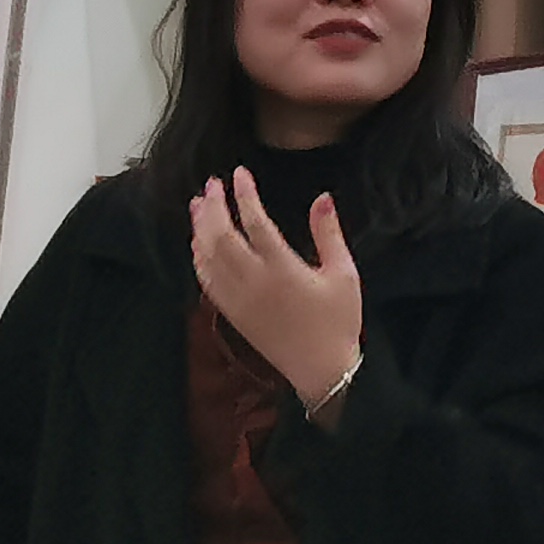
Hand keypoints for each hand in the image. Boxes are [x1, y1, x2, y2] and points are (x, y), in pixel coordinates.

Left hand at [188, 169, 362, 411]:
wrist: (321, 371)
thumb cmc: (338, 321)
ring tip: (199, 204)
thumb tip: (322, 197)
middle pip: (222, 237)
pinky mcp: (232, 314)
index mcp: (284, 271)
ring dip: (200, 228)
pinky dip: (199, 258)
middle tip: (212, 184)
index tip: (240, 172)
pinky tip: (199, 242)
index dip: (245, 195)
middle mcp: (255, 283)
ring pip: (208, 258)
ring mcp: (239, 300)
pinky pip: (207, 281)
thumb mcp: (345, 275)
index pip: (256, 223)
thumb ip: (329, 234)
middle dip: (214, 207)